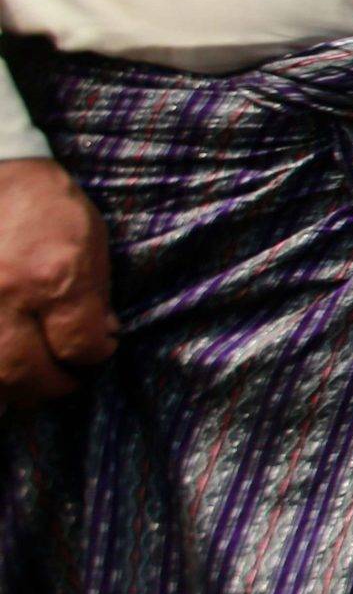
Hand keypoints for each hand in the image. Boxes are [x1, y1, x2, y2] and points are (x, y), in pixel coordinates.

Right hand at [0, 157, 118, 408]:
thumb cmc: (44, 205)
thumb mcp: (90, 241)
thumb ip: (96, 295)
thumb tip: (101, 336)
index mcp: (53, 277)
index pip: (79, 347)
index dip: (94, 355)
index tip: (98, 348)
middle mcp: (5, 296)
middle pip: (27, 372)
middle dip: (52, 385)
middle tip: (65, 379)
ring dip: (13, 388)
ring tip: (30, 381)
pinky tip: (4, 376)